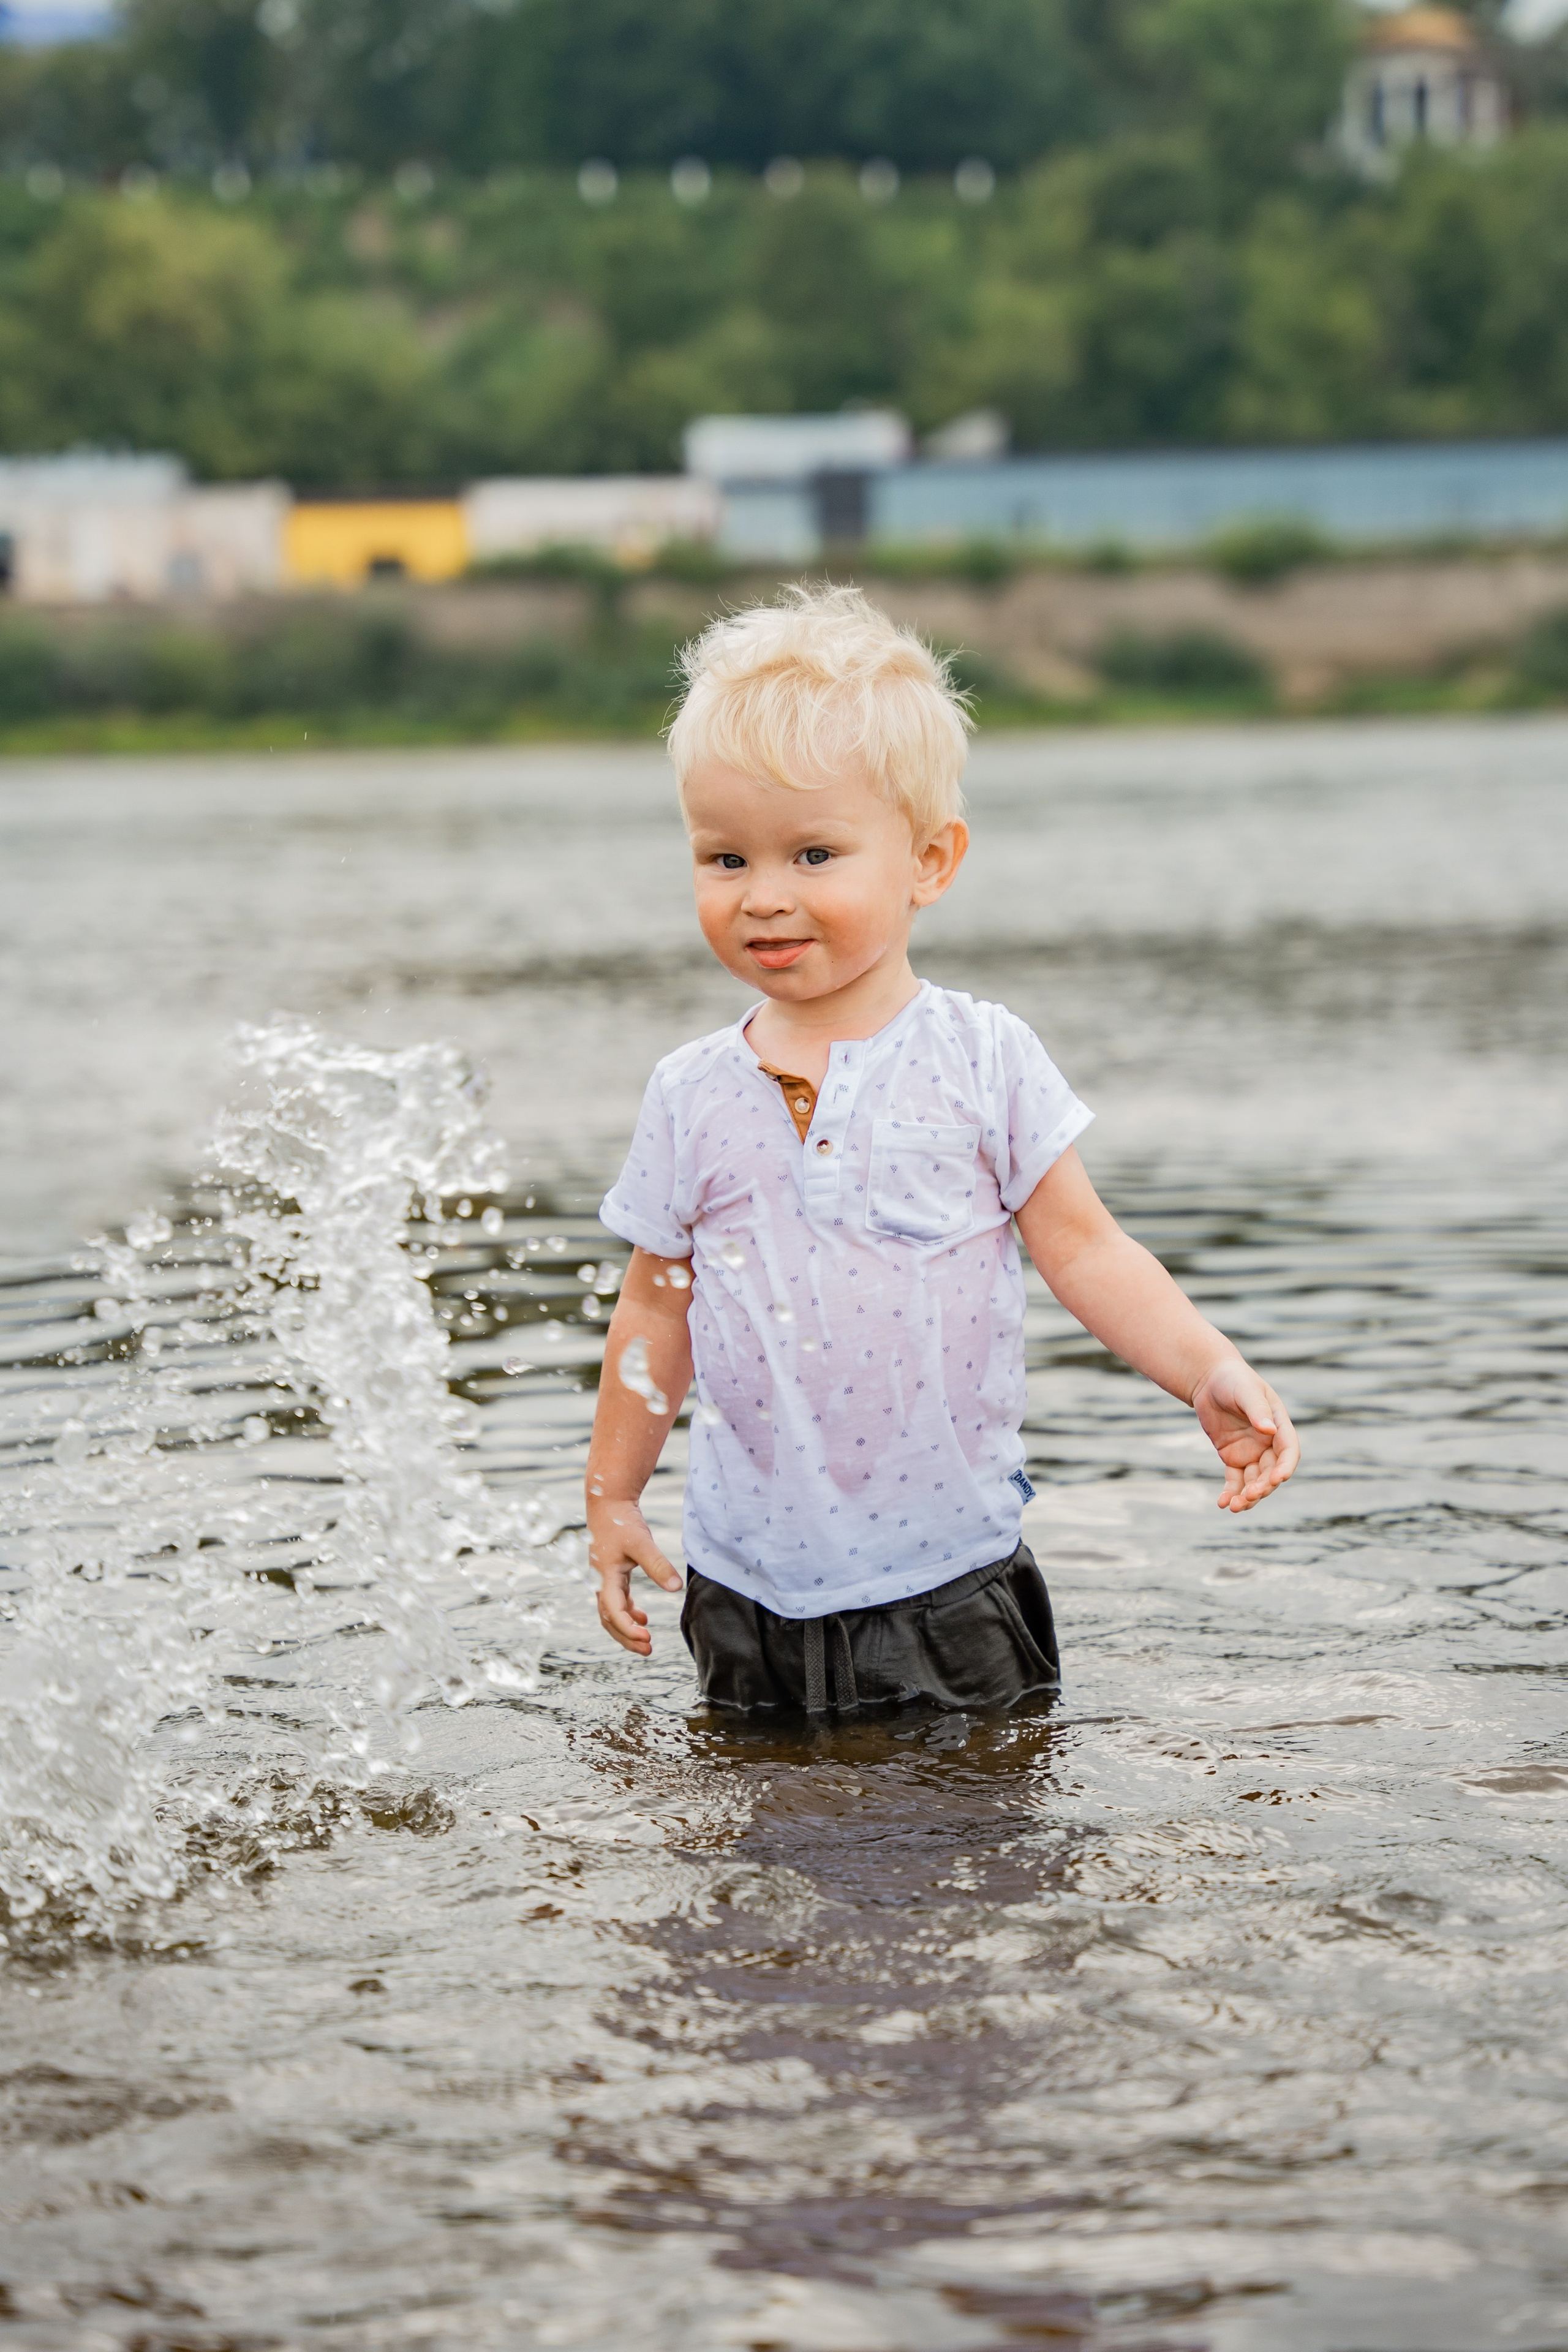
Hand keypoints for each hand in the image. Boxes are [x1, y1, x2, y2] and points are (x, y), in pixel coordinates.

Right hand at [589, 1498, 683, 1654]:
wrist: (607, 1503)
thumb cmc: (622, 1522)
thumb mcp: (642, 1542)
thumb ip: (658, 1565)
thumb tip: (676, 1589)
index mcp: (605, 1577)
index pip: (613, 1611)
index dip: (628, 1628)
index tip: (647, 1637)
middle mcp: (601, 1582)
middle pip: (609, 1620)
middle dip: (626, 1638)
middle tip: (649, 1650)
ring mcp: (604, 1579)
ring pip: (611, 1614)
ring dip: (626, 1630)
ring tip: (647, 1643)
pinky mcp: (611, 1575)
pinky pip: (617, 1603)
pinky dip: (628, 1614)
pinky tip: (643, 1618)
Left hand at [1190, 1356, 1298, 1512]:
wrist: (1209, 1380)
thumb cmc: (1233, 1380)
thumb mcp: (1245, 1391)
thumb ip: (1257, 1410)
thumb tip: (1269, 1430)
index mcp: (1279, 1426)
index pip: (1288, 1451)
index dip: (1285, 1467)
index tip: (1277, 1479)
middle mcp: (1269, 1443)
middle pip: (1271, 1472)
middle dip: (1263, 1486)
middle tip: (1250, 1496)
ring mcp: (1251, 1453)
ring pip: (1254, 1481)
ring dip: (1248, 1496)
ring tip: (1235, 1506)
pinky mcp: (1233, 1458)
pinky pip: (1235, 1480)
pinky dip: (1230, 1492)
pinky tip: (1222, 1503)